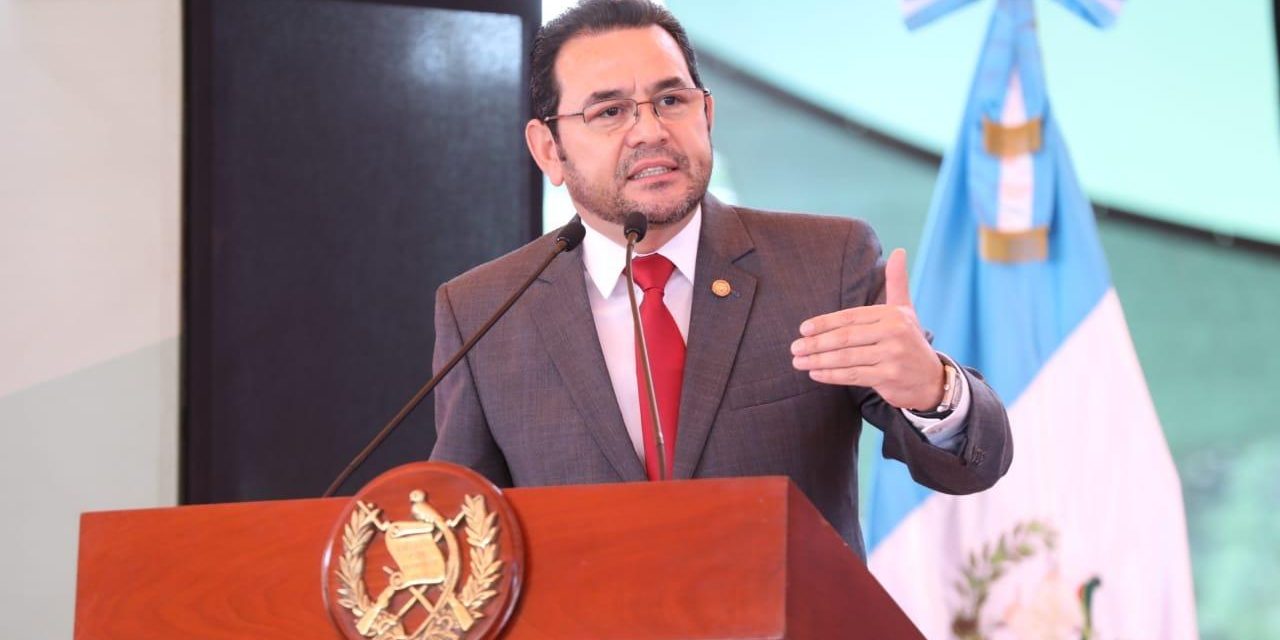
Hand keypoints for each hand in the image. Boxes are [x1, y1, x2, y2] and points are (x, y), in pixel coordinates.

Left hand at [790, 248, 944, 410]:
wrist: (932, 379)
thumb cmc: (910, 341)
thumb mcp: (906, 310)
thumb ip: (897, 282)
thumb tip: (899, 251)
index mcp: (892, 314)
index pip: (850, 317)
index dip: (824, 323)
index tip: (803, 329)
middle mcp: (894, 332)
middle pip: (845, 337)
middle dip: (816, 343)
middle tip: (795, 347)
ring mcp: (892, 355)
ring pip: (846, 357)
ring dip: (818, 360)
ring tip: (798, 361)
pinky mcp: (889, 377)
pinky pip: (853, 375)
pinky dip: (831, 375)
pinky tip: (814, 373)